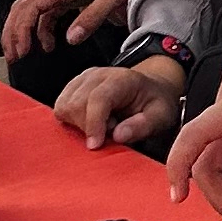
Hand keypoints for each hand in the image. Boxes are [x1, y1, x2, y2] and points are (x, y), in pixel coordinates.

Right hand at [2, 0, 148, 59]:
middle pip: (24, 6)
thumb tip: (71, 38)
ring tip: (23, 54)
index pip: (32, 6)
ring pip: (33, 8)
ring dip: (24, 31)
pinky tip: (49, 44)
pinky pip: (49, 11)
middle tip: (13, 56)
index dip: (21, 29)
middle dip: (13, 32)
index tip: (21, 50)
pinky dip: (42, 28)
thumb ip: (93, 16)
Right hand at [53, 57, 185, 150]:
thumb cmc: (155, 104)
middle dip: (88, 127)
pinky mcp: (73, 87)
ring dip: (78, 124)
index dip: (94, 124)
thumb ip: (143, 126)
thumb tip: (118, 135)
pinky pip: (60, 107)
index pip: (98, 99)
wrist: (149, 90)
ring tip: (101, 125)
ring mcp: (83, 79)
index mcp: (122, 79)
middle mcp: (98, 75)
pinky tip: (90, 122)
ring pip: (64, 106)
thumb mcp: (161, 116)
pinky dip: (71, 120)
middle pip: (76, 104)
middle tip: (110, 130)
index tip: (95, 145)